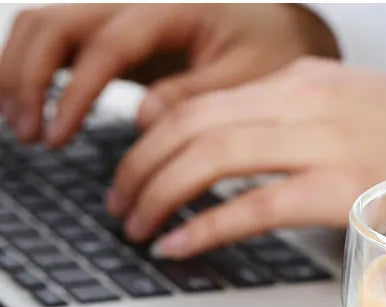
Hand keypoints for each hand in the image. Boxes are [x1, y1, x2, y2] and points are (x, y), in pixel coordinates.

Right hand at [0, 3, 336, 144]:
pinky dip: (38, 77)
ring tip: (22, 130)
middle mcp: (135, 11)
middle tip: (30, 135)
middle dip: (27, 76)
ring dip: (20, 73)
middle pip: (52, 23)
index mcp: (169, 14)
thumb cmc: (271, 54)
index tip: (58, 136)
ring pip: (46, 30)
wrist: (280, 36)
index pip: (104, 44)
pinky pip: (63, 50)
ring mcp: (122, 27)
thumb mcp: (251, 78)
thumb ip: (200, 95)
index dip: (74, 91)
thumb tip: (146, 119)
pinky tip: (33, 113)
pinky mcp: (120, 48)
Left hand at [108, 58, 385, 258]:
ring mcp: (319, 142)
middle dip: (137, 166)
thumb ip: (291, 119)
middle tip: (118, 203)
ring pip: (207, 158)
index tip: (132, 165)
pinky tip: (175, 246)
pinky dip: (203, 227)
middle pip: (188, 125)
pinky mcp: (338, 188)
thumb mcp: (346, 107)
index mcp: (299, 78)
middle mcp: (300, 101)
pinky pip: (251, 206)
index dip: (150, 135)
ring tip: (134, 226)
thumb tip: (239, 152)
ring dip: (157, 195)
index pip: (199, 99)